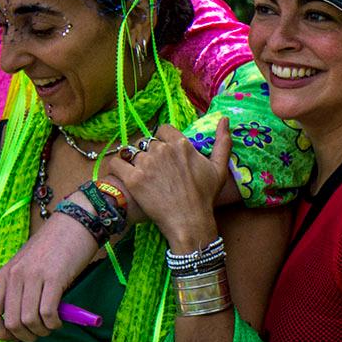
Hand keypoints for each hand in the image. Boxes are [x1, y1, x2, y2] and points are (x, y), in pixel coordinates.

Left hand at [0, 208, 99, 341]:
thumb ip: (23, 286)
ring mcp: (33, 276)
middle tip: (40, 334)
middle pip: (12, 322)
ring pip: (29, 320)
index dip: (1, 333)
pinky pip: (48, 312)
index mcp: (5, 274)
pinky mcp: (54, 277)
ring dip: (41, 331)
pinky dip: (54, 323)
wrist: (77, 221)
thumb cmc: (56, 244)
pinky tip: (60, 321)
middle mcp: (15, 276)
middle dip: (26, 336)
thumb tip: (25, 319)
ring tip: (52, 327)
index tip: (16, 336)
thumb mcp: (29, 264)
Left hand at [104, 120, 231, 249]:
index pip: (163, 129)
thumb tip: (225, 119)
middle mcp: (162, 150)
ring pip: (134, 153)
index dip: (163, 140)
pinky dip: (116, 166)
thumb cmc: (205, 197)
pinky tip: (122, 173)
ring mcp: (146, 164)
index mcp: (182, 144)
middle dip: (150, 153)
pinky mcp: (133, 179)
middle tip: (156, 170)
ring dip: (136, 162)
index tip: (165, 153)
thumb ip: (222, 142)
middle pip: (148, 142)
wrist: (189, 221)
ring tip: (142, 176)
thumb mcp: (219, 168)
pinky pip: (116, 163)